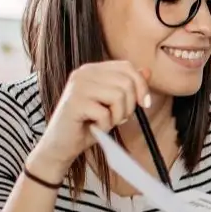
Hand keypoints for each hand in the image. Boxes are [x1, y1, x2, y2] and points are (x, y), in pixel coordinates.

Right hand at [29, 61, 150, 173]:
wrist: (62, 145)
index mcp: (93, 69)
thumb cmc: (88, 124)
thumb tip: (148, 71)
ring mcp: (77, 86)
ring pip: (118, 96)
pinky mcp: (74, 103)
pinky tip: (94, 128)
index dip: (141, 85)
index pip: (127, 66)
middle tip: (119, 118)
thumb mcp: (113, 104)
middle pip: (126, 82)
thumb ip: (128, 86)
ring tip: (105, 122)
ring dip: (118, 116)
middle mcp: (83, 73)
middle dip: (130, 105)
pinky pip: (105, 114)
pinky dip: (105, 126)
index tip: (144, 104)